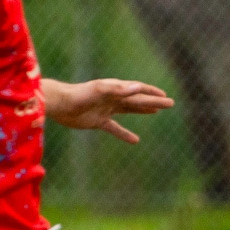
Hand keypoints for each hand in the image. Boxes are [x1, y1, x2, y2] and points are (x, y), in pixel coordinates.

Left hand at [45, 79, 174, 142]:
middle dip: (154, 101)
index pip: (138, 90)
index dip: (152, 92)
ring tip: (156, 111)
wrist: (60, 105)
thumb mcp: (100, 90)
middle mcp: (113, 98)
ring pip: (129, 110)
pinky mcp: (98, 121)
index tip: (165, 95)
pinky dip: (125, 134)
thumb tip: (139, 88)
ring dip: (143, 110)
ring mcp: (106, 109)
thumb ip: (119, 89)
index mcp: (116, 89)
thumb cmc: (79, 95)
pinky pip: (115, 128)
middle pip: (138, 100)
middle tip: (170, 103)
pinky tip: (135, 141)